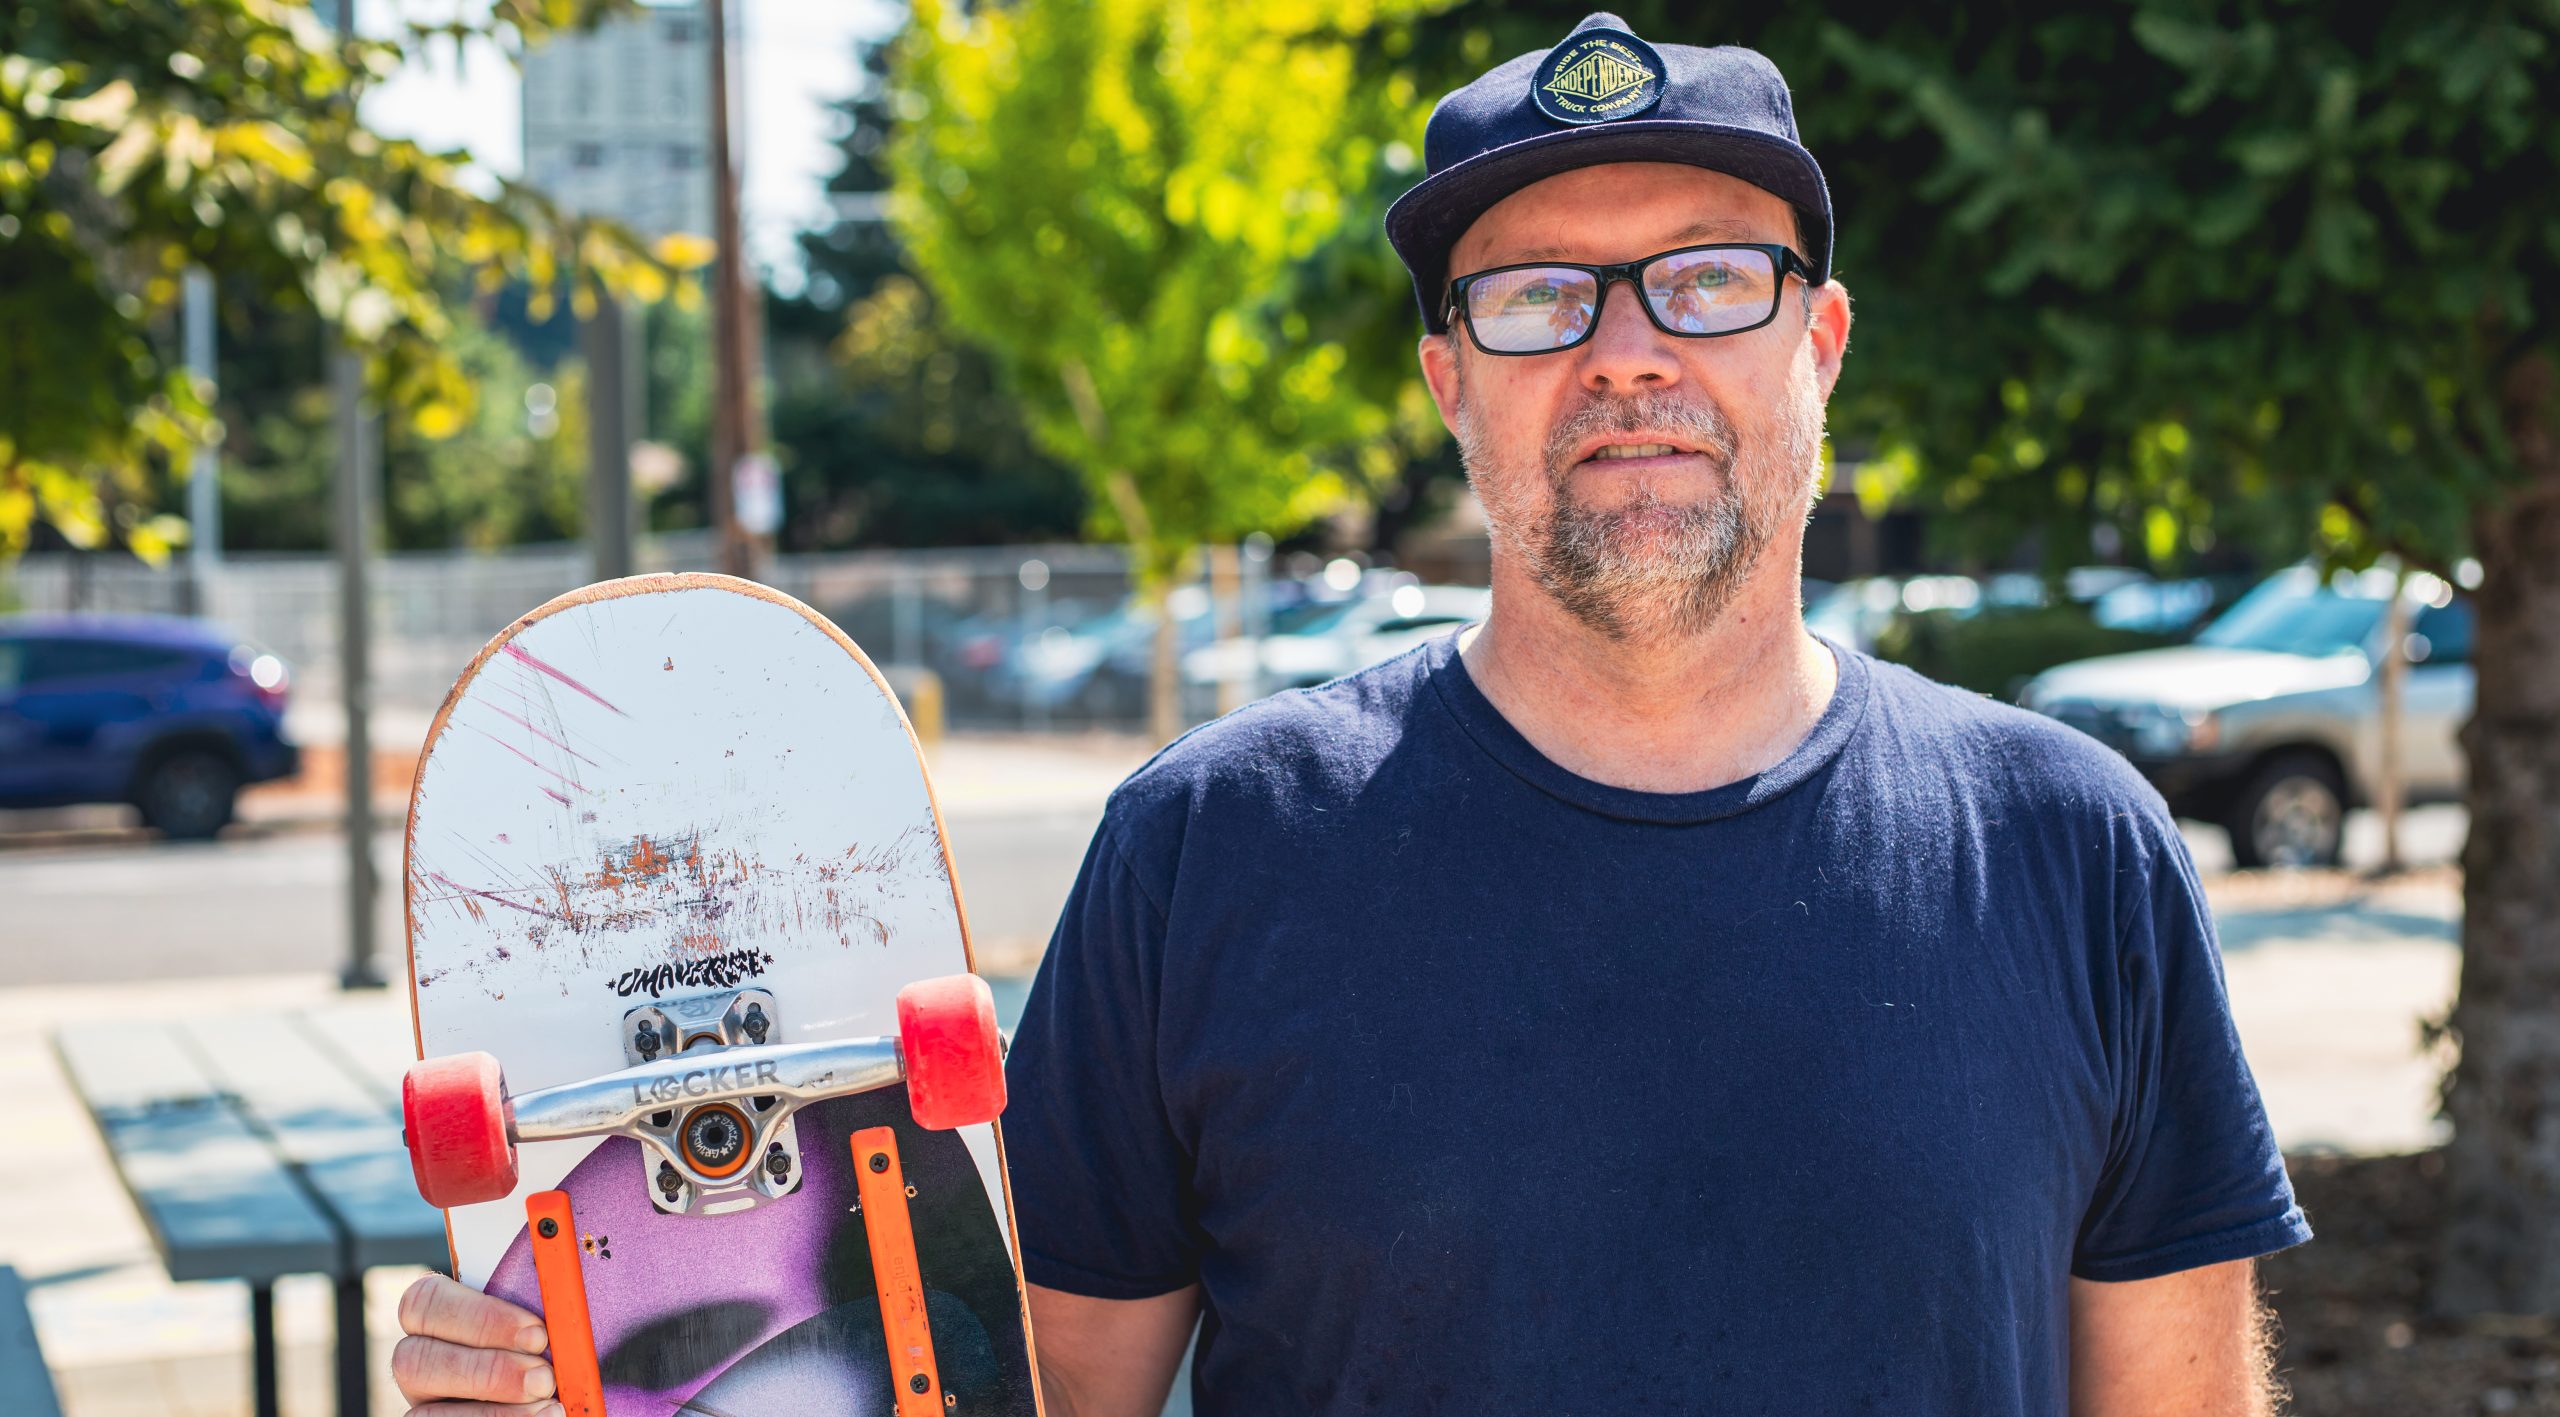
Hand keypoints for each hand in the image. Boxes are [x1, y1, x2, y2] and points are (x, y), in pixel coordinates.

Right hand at [392, 1272, 561, 1415]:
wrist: (552, 1385)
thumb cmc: (550, 1345)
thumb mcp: (547, 1314)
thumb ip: (544, 1295)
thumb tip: (559, 1266)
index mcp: (437, 1314)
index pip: (426, 1301)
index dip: (482, 1318)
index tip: (538, 1334)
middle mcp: (417, 1357)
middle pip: (415, 1360)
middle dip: (488, 1372)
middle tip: (544, 1379)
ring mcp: (422, 1401)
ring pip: (427, 1412)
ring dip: (494, 1412)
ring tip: (548, 1405)